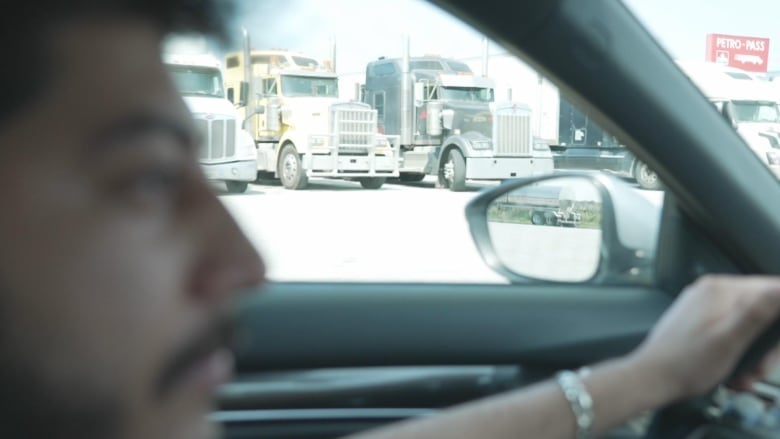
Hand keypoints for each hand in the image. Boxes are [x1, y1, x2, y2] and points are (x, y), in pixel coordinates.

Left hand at [629, 275, 779, 400]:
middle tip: (759, 370)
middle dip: (766, 345)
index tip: (776, 348)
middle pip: (762, 310)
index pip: (773, 290)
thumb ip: (758, 312)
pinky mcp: (697, 319)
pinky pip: (729, 330)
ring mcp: (702, 304)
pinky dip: (736, 351)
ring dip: (752, 353)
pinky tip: (731, 371)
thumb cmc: (687, 364)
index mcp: (722, 289)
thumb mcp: (731, 340)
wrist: (650, 379)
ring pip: (747, 324)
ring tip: (743, 375)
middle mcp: (712, 290)